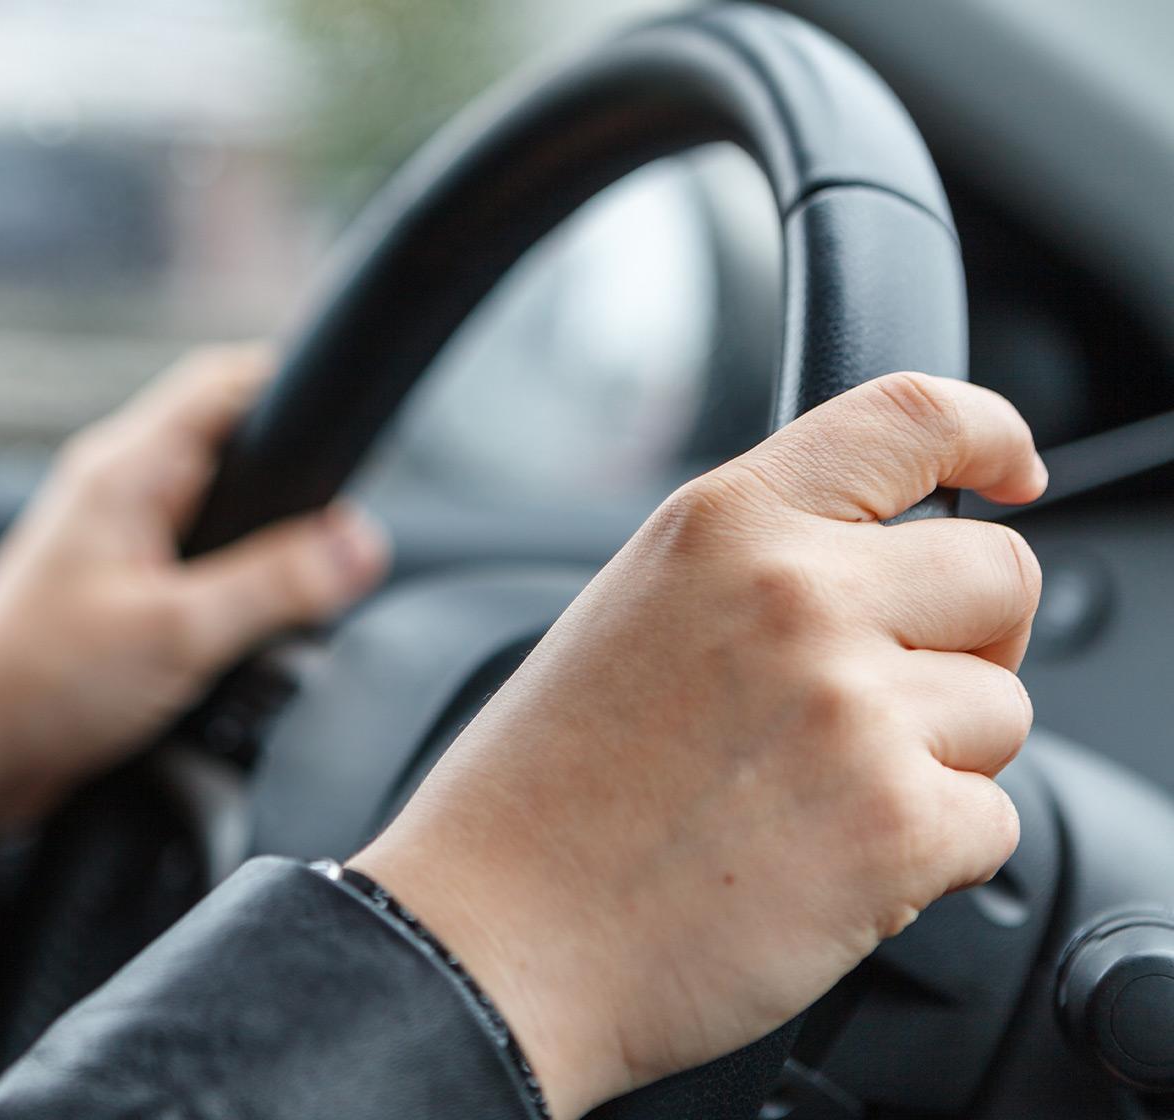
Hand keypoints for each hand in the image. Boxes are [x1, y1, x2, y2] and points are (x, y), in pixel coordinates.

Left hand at [0, 345, 389, 833]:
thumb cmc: (36, 684)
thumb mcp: (179, 631)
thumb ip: (277, 584)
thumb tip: (360, 543)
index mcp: (127, 470)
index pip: (229, 383)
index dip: (296, 390)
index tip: (351, 434)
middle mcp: (122, 492)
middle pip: (238, 453)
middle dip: (295, 498)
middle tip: (327, 551)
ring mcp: (121, 543)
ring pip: (227, 520)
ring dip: (266, 561)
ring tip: (284, 611)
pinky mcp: (124, 595)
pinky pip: (204, 574)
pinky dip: (236, 603)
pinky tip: (243, 646)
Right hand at [350, 372, 1047, 1117]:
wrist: (496, 936)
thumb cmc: (539, 794)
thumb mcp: (631, 612)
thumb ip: (757, 564)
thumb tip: (888, 572)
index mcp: (724, 523)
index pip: (913, 418)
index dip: (990, 435)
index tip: (1011, 475)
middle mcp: (798, 593)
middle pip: (999, 576)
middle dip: (971, 642)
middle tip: (890, 701)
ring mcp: (854, 707)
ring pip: (1004, 711)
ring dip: (940, 760)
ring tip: (811, 799)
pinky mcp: (897, 824)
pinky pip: (993, 822)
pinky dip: (927, 855)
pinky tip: (820, 864)